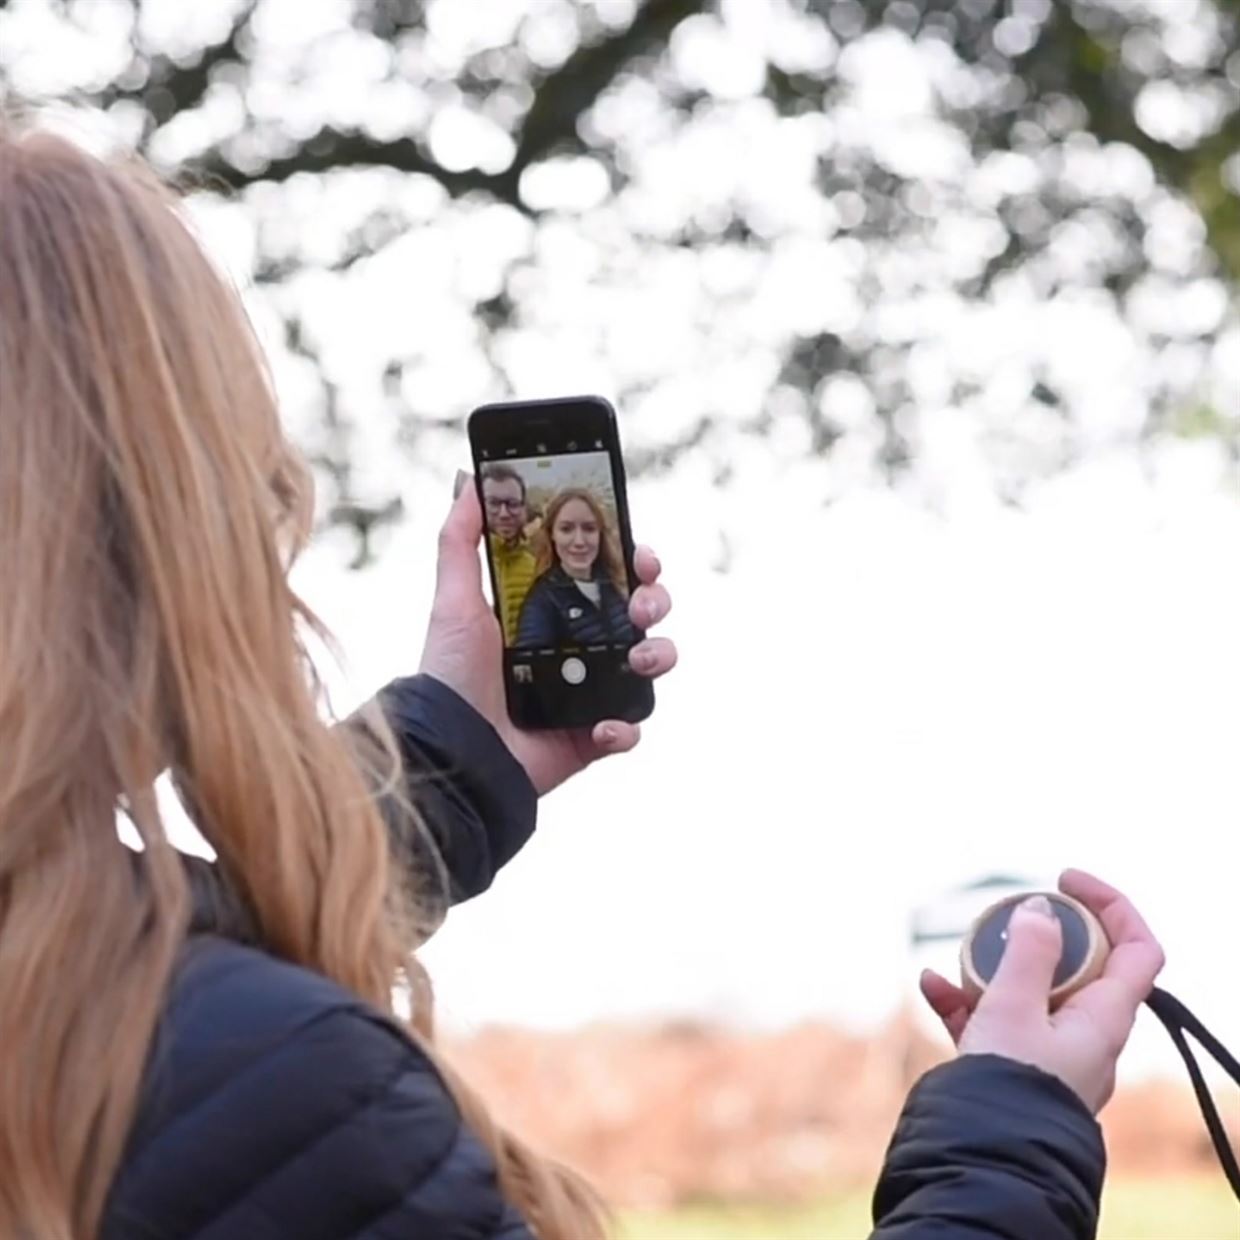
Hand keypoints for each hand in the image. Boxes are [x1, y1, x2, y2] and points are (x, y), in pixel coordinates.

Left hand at [418, 478, 677, 795]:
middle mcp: (578, 648)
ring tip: (637, 660)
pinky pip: (632, 726)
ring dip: (658, 655)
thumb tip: (467, 479)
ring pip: (651, 664)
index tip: (640, 552)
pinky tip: (601, 725)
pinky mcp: (592, 736)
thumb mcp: (454, 599)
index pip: (608, 575)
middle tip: (643, 604)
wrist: (453, 747)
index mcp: (554, 611)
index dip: (633, 560)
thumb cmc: (451, 673)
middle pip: (642, 612)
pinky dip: (626, 725)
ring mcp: (589, 692)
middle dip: (656, 600)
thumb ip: (461, 538)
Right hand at [920, 869, 1164, 1112]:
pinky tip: (931, 985)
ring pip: (1030, 991)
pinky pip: (994, 1020)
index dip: (1111, 905)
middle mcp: (1086, 1034)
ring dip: (992, 967)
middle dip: (1036, 935)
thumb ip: (1028, 951)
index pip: (1137, 949)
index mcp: (1104, 1018)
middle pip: (1078, 964)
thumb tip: (1042, 908)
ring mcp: (1051, 1051)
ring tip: (955, 961)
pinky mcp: (1015, 1066)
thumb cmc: (1009, 1084)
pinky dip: (966, 999)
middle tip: (1003, 919)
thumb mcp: (1014, 1006)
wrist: (983, 1156)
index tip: (1065, 880)